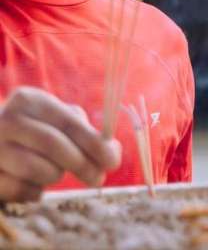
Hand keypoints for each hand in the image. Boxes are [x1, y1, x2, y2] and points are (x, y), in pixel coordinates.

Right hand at [0, 87, 120, 201]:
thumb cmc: (36, 131)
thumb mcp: (58, 121)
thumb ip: (87, 133)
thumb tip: (111, 153)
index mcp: (29, 100)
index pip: (69, 122)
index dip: (94, 144)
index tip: (112, 162)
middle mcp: (6, 120)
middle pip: (53, 145)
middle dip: (82, 164)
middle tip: (97, 178)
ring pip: (36, 169)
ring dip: (54, 175)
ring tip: (55, 172)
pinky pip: (19, 190)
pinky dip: (35, 192)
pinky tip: (35, 184)